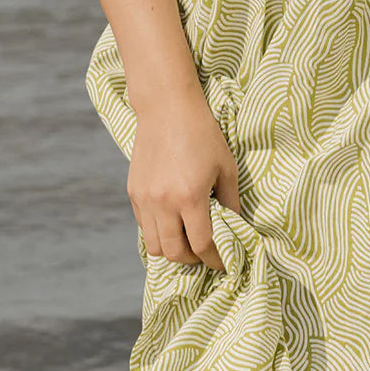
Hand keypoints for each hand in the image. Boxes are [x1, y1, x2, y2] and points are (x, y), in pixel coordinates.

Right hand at [128, 91, 242, 272]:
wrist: (167, 107)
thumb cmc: (203, 134)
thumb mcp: (226, 166)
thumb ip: (231, 201)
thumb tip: (236, 228)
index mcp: (190, 196)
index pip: (202, 244)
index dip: (216, 259)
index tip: (225, 262)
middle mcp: (164, 202)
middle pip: (175, 253)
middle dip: (194, 259)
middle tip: (206, 253)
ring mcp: (145, 199)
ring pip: (155, 246)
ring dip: (172, 249)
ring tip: (187, 241)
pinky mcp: (133, 192)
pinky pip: (144, 226)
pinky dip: (158, 232)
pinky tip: (172, 221)